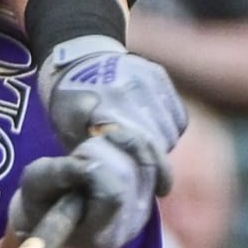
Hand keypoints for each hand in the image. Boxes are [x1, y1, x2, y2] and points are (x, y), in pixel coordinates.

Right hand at [9, 133, 157, 247]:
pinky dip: (132, 142)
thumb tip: (88, 165)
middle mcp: (129, 227)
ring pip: (143, 159)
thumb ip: (57, 174)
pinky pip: (154, 155)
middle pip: (127, 173)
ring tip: (90, 158)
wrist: (55, 207)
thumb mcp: (36, 184)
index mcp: (99, 235)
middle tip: (77, 160)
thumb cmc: (42, 199)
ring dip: (113, 146)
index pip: (113, 193)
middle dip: (98, 154)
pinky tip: (111, 146)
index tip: (72, 164)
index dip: (90, 167)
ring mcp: (144, 210)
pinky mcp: (151, 192)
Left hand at [38, 38, 185, 195]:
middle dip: (158, 164)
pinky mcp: (158, 75)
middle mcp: (127, 90)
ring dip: (163, 145)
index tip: (159, 190)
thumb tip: (118, 185)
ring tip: (146, 151)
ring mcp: (146, 79)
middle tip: (158, 181)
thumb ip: (95, 156)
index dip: (150, 169)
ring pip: (170, 130)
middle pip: (158, 140)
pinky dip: (170, 128)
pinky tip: (153, 130)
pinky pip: (177, 114)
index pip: (137, 145)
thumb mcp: (70, 132)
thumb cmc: (70, 103)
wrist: (78, 57)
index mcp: (102, 107)